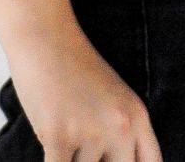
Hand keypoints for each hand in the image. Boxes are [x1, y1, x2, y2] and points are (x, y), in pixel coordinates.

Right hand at [9, 25, 162, 161]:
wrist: (45, 35)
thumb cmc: (75, 69)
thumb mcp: (114, 98)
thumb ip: (122, 136)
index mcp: (138, 117)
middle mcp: (120, 126)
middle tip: (83, 144)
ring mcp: (90, 131)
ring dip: (69, 157)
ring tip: (62, 129)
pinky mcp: (59, 135)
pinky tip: (51, 146)